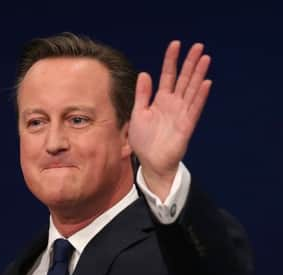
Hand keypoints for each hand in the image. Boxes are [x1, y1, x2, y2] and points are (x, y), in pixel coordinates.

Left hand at [129, 41, 211, 199]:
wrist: (151, 162)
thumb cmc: (144, 140)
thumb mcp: (138, 114)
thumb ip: (142, 95)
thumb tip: (144, 74)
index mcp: (160, 100)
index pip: (167, 75)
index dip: (171, 60)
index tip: (175, 44)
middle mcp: (173, 104)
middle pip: (183, 79)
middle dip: (190, 62)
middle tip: (198, 46)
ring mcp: (181, 113)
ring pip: (191, 89)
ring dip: (198, 74)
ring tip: (205, 58)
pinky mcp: (186, 125)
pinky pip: (194, 108)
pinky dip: (199, 96)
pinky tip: (205, 83)